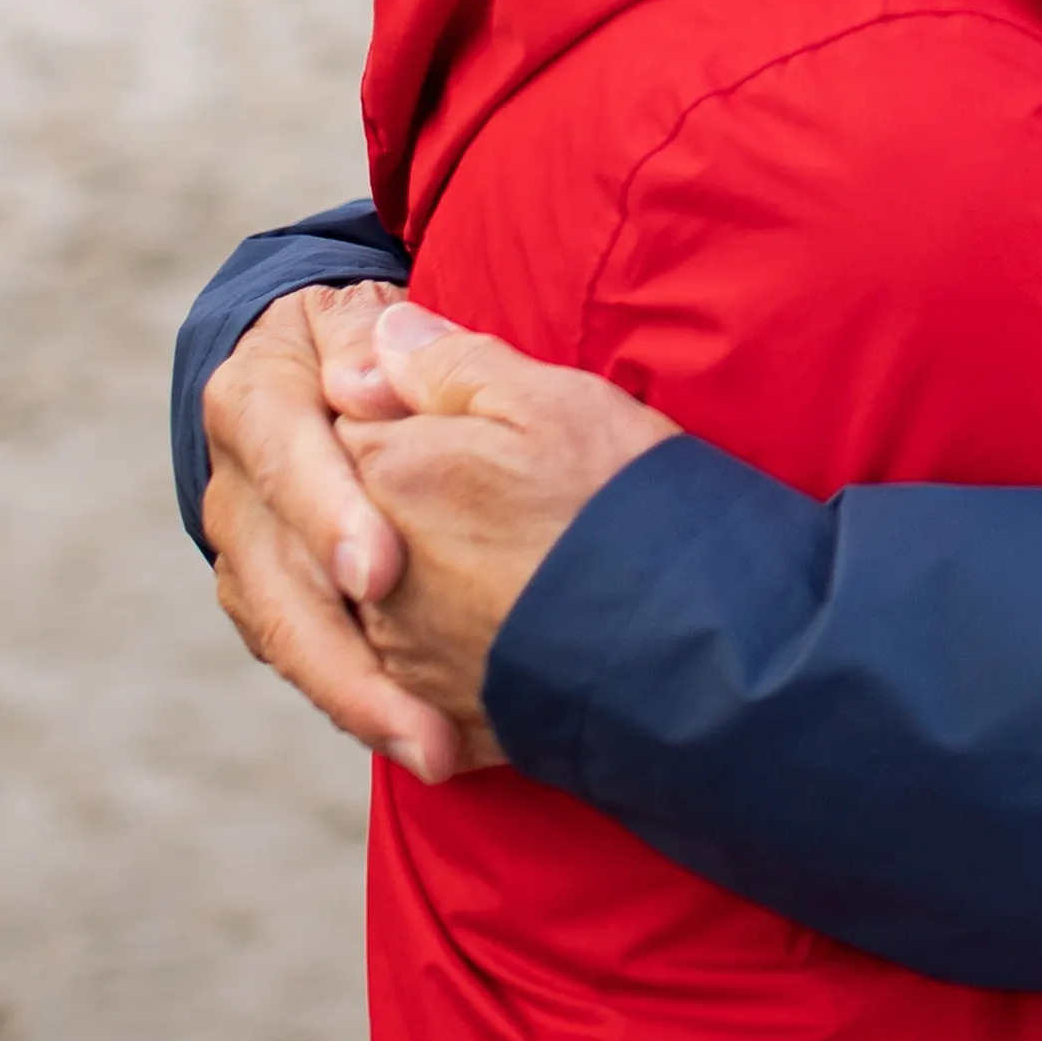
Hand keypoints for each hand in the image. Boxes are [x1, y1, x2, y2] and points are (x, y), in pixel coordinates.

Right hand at [205, 281, 471, 781]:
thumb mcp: (360, 309)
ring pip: (290, 639)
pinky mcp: (269, 600)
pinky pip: (308, 656)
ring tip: (434, 751)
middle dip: (349, 663)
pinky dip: (359, 699)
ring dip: (359, 701)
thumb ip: (369, 335)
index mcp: (253, 401)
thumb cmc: (361, 338)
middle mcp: (237, 490)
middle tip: (424, 726)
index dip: (329, 517)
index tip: (379, 574)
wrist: (315, 370)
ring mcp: (247, 554)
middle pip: (280, 586)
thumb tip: (367, 376)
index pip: (287, 459)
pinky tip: (423, 737)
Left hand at [346, 303, 681, 769]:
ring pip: (385, 600)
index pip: (351, 423)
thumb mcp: (551, 399)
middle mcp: (371, 572)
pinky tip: (512, 632)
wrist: (690, 639)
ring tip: (514, 568)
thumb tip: (384, 330)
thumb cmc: (623, 503)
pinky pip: (423, 677)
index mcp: (389, 473)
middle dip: (411, 502)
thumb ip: (451, 362)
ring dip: (426, 581)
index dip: (408, 417)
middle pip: (358, 517)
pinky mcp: (440, 710)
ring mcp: (403, 651)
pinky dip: (455, 654)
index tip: (469, 430)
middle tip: (503, 501)